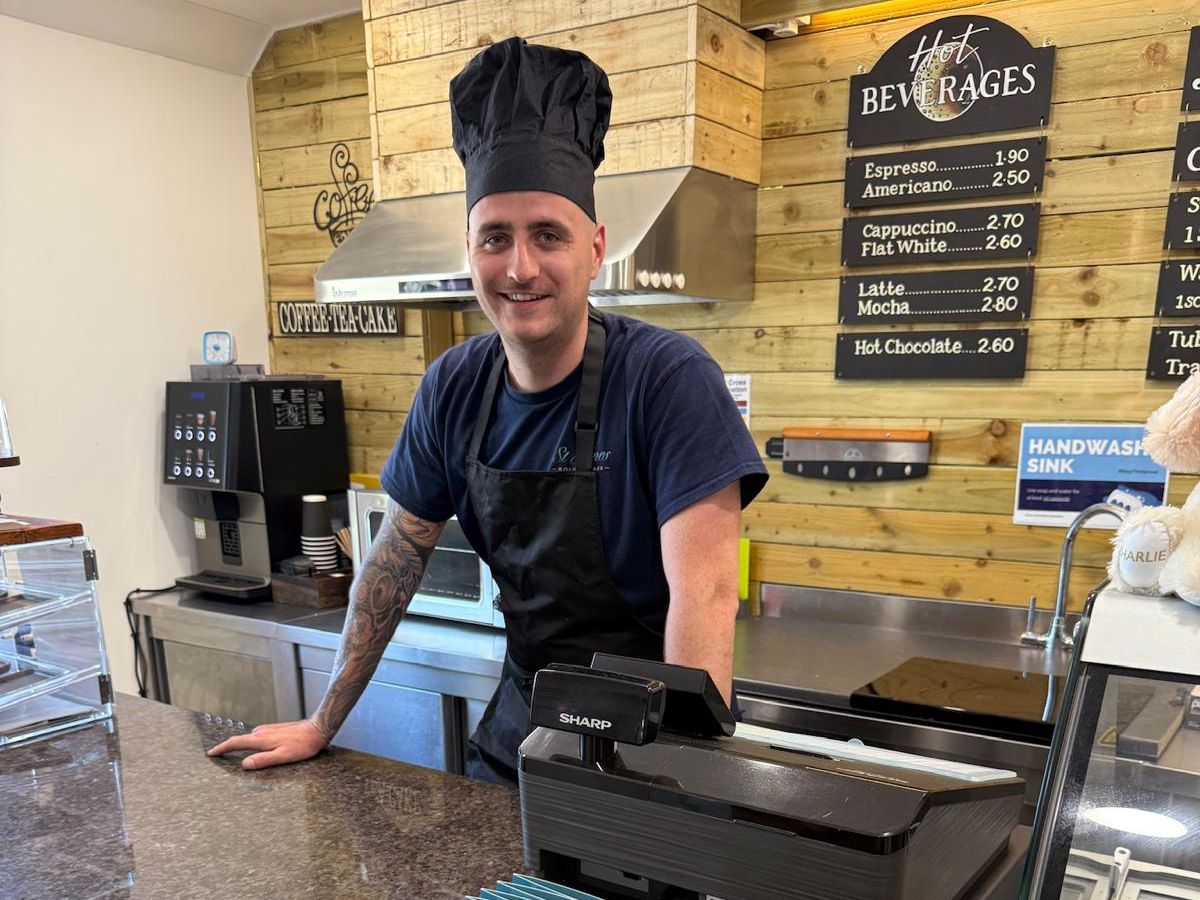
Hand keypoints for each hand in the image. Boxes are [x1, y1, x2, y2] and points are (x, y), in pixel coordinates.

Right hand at [206, 719, 328, 769]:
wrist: (317, 729)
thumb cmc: (302, 745)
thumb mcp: (282, 756)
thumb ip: (263, 760)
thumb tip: (244, 764)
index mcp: (261, 739)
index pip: (235, 742)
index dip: (222, 748)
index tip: (211, 753)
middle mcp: (262, 732)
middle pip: (239, 740)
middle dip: (227, 746)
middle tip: (217, 754)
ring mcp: (268, 729)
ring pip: (249, 738)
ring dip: (240, 745)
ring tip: (231, 752)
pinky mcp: (274, 729)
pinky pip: (257, 737)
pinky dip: (250, 742)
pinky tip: (253, 748)